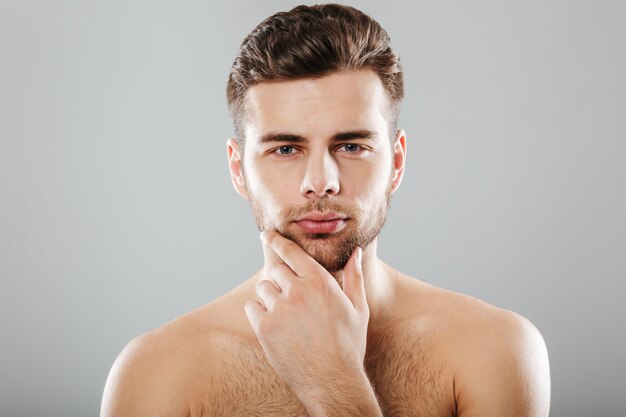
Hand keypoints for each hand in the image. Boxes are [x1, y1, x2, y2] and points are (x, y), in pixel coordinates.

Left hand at [244, 230, 370, 402]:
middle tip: (289, 296)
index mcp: (320, 282)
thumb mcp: (358, 309)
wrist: (332, 381)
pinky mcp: (265, 327)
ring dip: (270, 296)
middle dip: (281, 278)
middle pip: (276, 269)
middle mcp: (298, 290)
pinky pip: (252, 307)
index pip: (291, 251)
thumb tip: (354, 252)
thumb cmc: (349, 345)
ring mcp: (280, 309)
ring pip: (263, 287)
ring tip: (286, 315)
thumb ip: (354, 277)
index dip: (276, 240)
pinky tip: (274, 325)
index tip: (267, 234)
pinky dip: (259, 313)